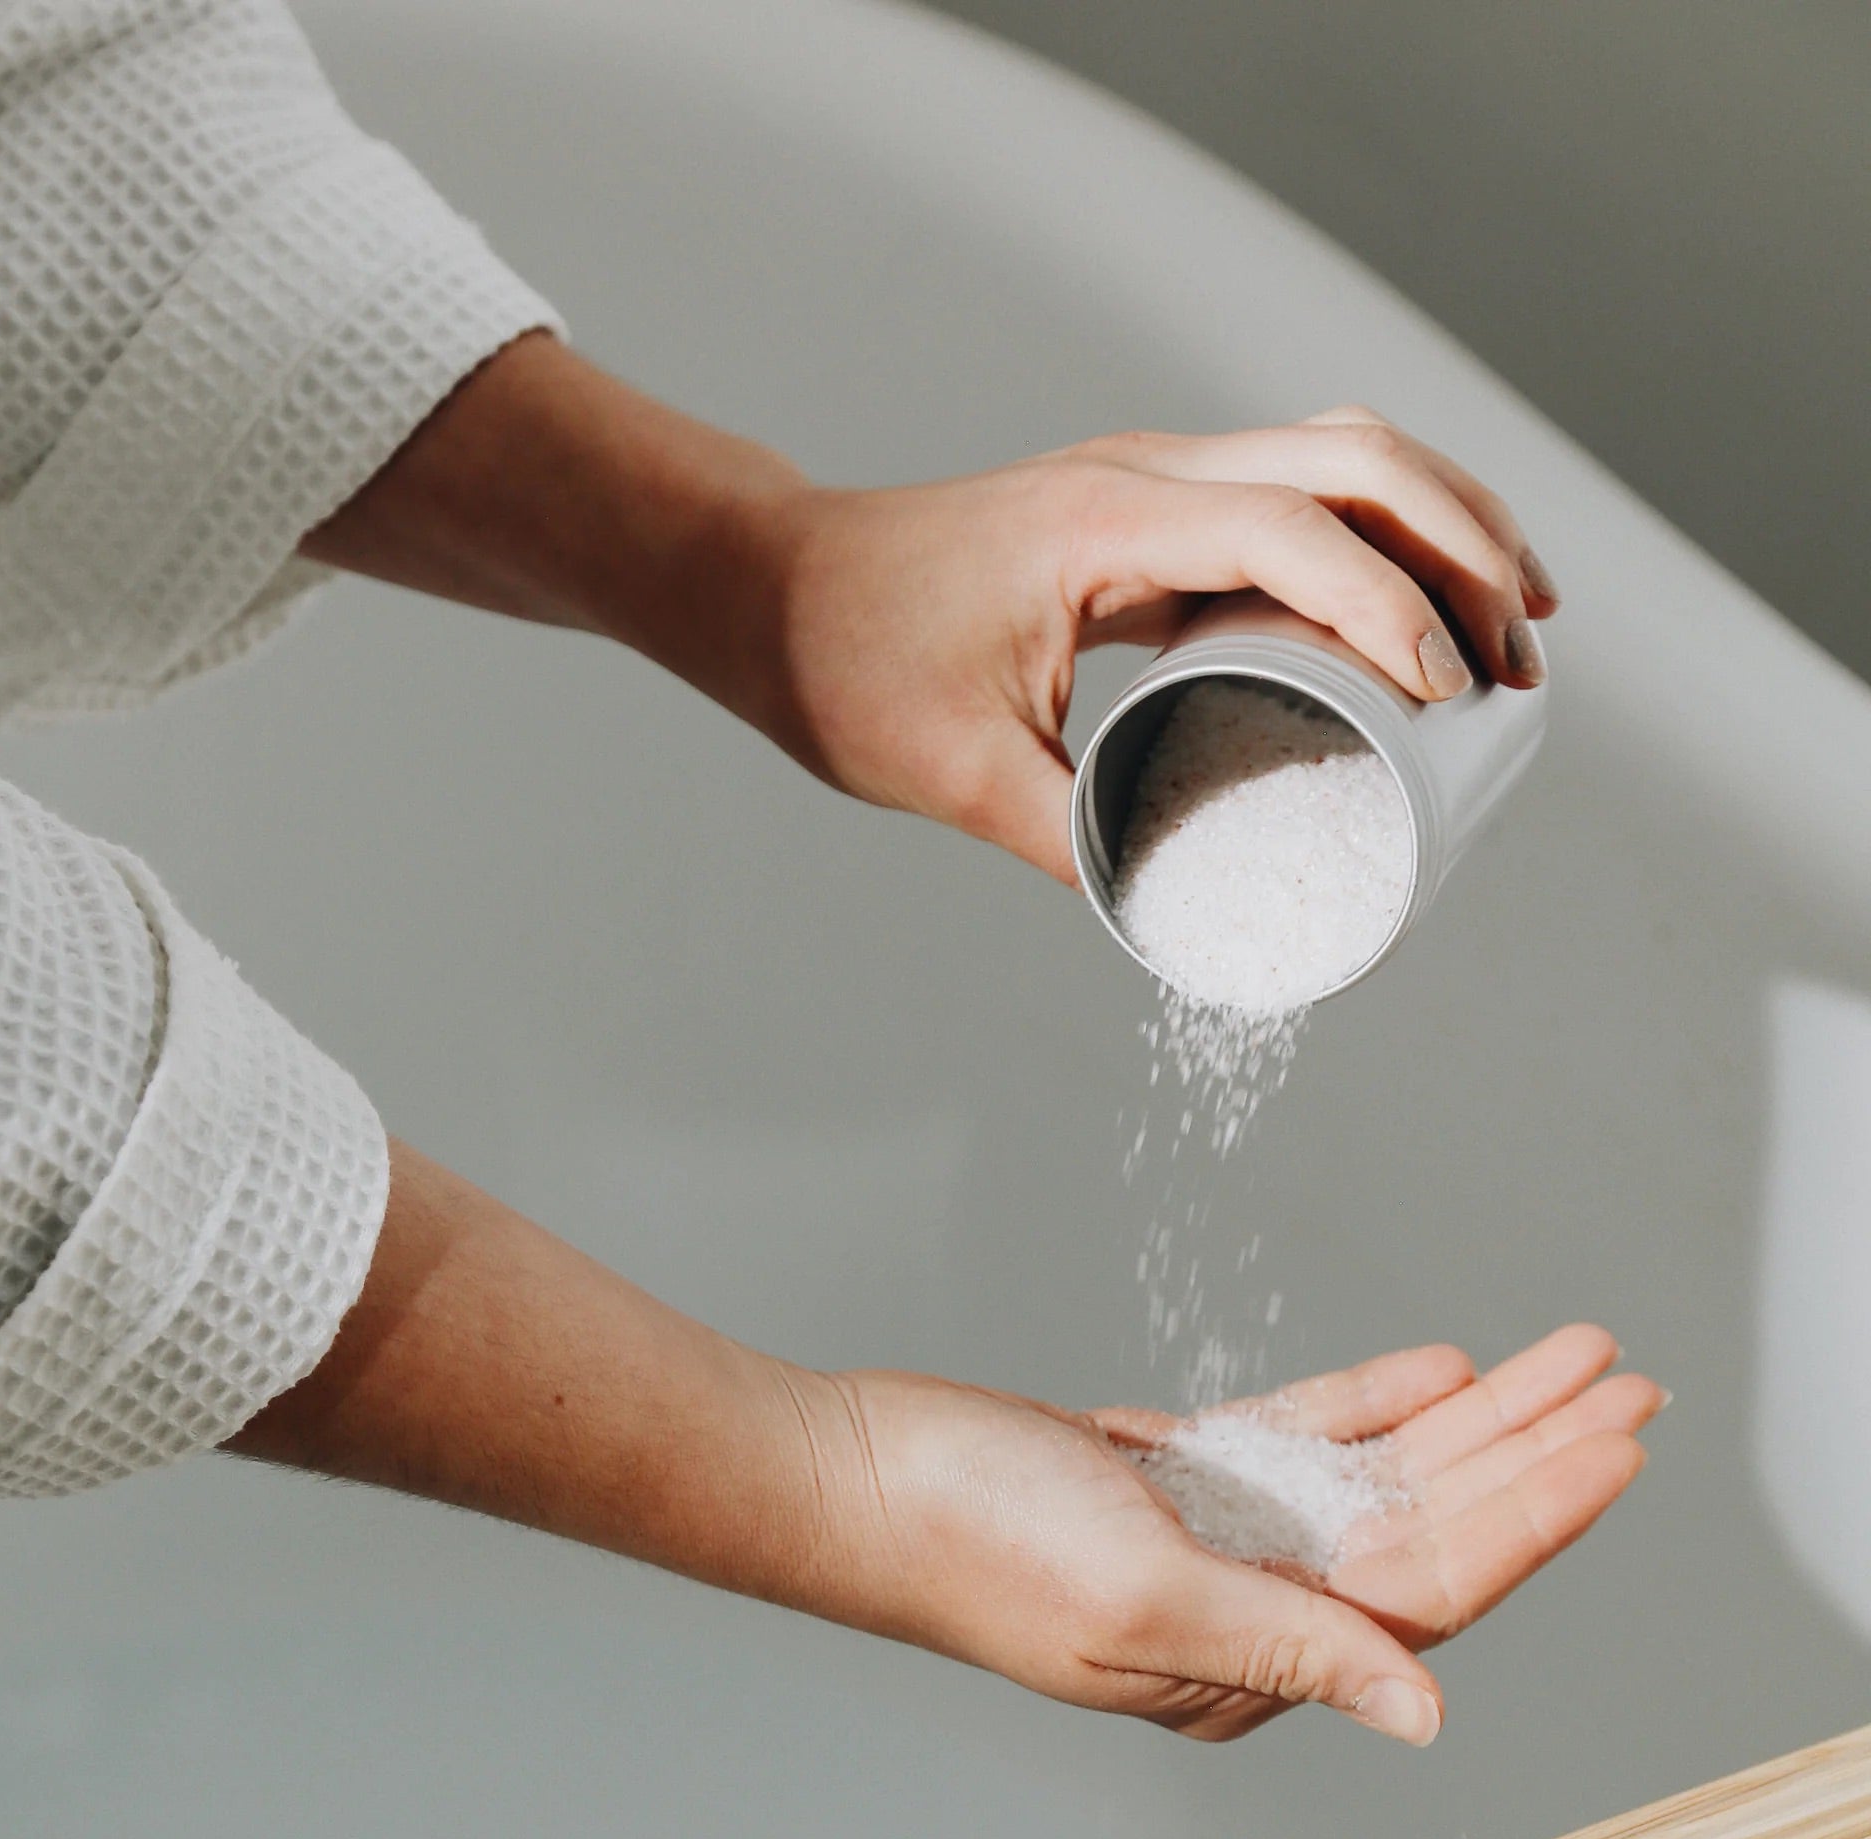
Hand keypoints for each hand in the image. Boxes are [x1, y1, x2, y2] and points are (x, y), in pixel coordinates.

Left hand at [307, 340, 1558, 886]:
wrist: (772, 588)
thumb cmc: (845, 666)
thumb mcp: (956, 773)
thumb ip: (1068, 847)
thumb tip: (1182, 929)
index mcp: (1110, 525)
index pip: (1302, 535)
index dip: (1400, 613)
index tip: (1452, 703)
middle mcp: (1144, 473)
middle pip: (1360, 461)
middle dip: (1468, 552)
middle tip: (1522, 665)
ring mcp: (1148, 475)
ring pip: (1339, 452)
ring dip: (1442, 520)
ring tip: (1510, 624)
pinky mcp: (1143, 505)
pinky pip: (1294, 484)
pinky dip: (1377, 527)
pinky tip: (1408, 601)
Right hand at [818, 1324, 1656, 1744]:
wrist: (856, 1470)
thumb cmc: (965, 1542)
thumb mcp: (1138, 1596)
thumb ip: (1289, 1639)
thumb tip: (1425, 1711)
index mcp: (1247, 1656)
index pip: (1432, 1586)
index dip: (1533, 1510)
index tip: (1613, 1441)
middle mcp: (1248, 1602)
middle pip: (1428, 1522)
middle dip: (1533, 1451)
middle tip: (1624, 1381)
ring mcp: (1214, 1533)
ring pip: (1379, 1472)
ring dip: (1473, 1417)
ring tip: (1562, 1359)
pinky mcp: (1177, 1473)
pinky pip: (1304, 1437)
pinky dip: (1372, 1401)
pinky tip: (1438, 1369)